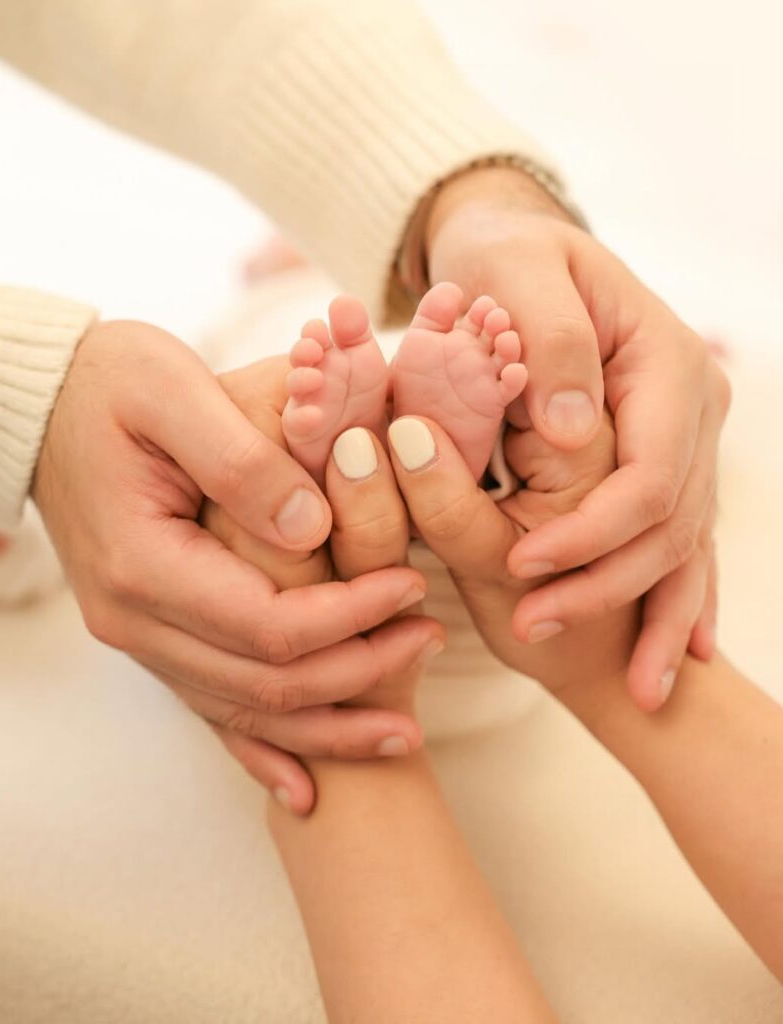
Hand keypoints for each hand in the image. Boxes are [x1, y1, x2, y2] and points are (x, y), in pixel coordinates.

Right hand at [33, 323, 434, 801]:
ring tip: (404, 727)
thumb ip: (245, 461)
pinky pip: (212, 709)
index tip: (412, 585)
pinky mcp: (152, 634)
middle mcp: (134, 619)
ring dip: (328, 725)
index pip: (269, 624)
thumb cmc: (112, 382)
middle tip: (430, 638)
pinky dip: (264, 750)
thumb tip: (317, 529)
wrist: (47, 403)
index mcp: (143, 563)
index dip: (351, 617)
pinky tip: (307, 790)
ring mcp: (140, 635)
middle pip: (263, 683)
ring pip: (244, 711)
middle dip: (357, 672)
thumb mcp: (175, 391)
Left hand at [426, 166, 729, 708]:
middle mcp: (691, 407)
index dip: (592, 531)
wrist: (518, 250)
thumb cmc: (505, 260)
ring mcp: (687, 440)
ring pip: (683, 543)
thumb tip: (575, 436)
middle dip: (611, 586)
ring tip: (636, 690)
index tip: (523, 569)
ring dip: (656, 616)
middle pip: (671, 521)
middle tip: (537, 630)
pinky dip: (680, 601)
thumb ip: (552, 346)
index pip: (648, 471)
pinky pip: (682, 542)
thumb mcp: (516, 276)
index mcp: (663, 362)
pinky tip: (681, 657)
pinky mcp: (667, 465)